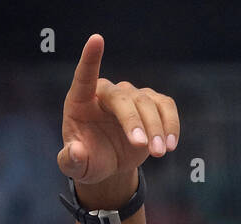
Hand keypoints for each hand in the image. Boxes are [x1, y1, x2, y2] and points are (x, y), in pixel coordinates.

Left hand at [57, 34, 179, 185]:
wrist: (110, 165)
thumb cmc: (88, 161)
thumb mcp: (76, 167)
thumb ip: (70, 160)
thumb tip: (75, 151)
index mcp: (80, 102)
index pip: (84, 77)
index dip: (90, 59)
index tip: (96, 39)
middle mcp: (105, 93)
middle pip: (122, 98)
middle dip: (133, 121)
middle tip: (141, 146)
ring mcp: (130, 96)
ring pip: (147, 103)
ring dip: (156, 128)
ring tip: (159, 153)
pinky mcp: (150, 103)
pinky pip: (165, 107)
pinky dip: (170, 125)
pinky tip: (170, 144)